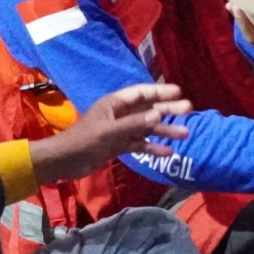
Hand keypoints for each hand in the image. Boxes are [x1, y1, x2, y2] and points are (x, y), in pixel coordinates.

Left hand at [30, 82, 190, 184]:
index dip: (160, 91)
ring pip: (147, 127)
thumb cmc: (83, 141)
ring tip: (184, 134)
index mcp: (114, 104)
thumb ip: (134, 123)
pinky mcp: (119, 145)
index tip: (179, 92)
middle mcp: (120, 114)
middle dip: (168, 110)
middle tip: (189, 110)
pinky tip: (167, 152)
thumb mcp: (109, 132)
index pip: (141, 93)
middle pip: (148, 109)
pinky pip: (140, 143)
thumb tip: (159, 114)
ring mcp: (120, 130)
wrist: (64, 162)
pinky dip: (153, 147)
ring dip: (164, 130)